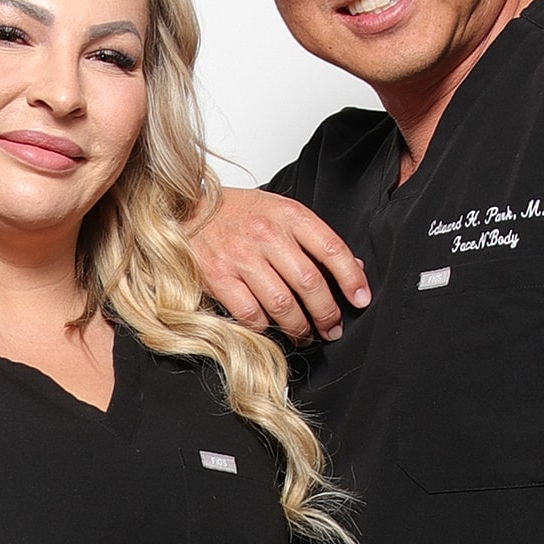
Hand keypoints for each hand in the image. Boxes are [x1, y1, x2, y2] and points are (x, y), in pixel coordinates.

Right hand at [189, 187, 368, 342]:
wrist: (183, 208)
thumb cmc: (235, 212)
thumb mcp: (279, 211)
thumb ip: (313, 239)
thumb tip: (353, 267)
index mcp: (288, 215)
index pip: (332, 249)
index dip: (352, 279)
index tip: (360, 299)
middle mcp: (266, 235)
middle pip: (310, 283)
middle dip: (327, 313)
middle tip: (332, 327)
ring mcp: (240, 257)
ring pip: (283, 304)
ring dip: (300, 328)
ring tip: (305, 335)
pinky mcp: (218, 278)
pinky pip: (251, 314)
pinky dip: (266, 328)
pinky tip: (271, 329)